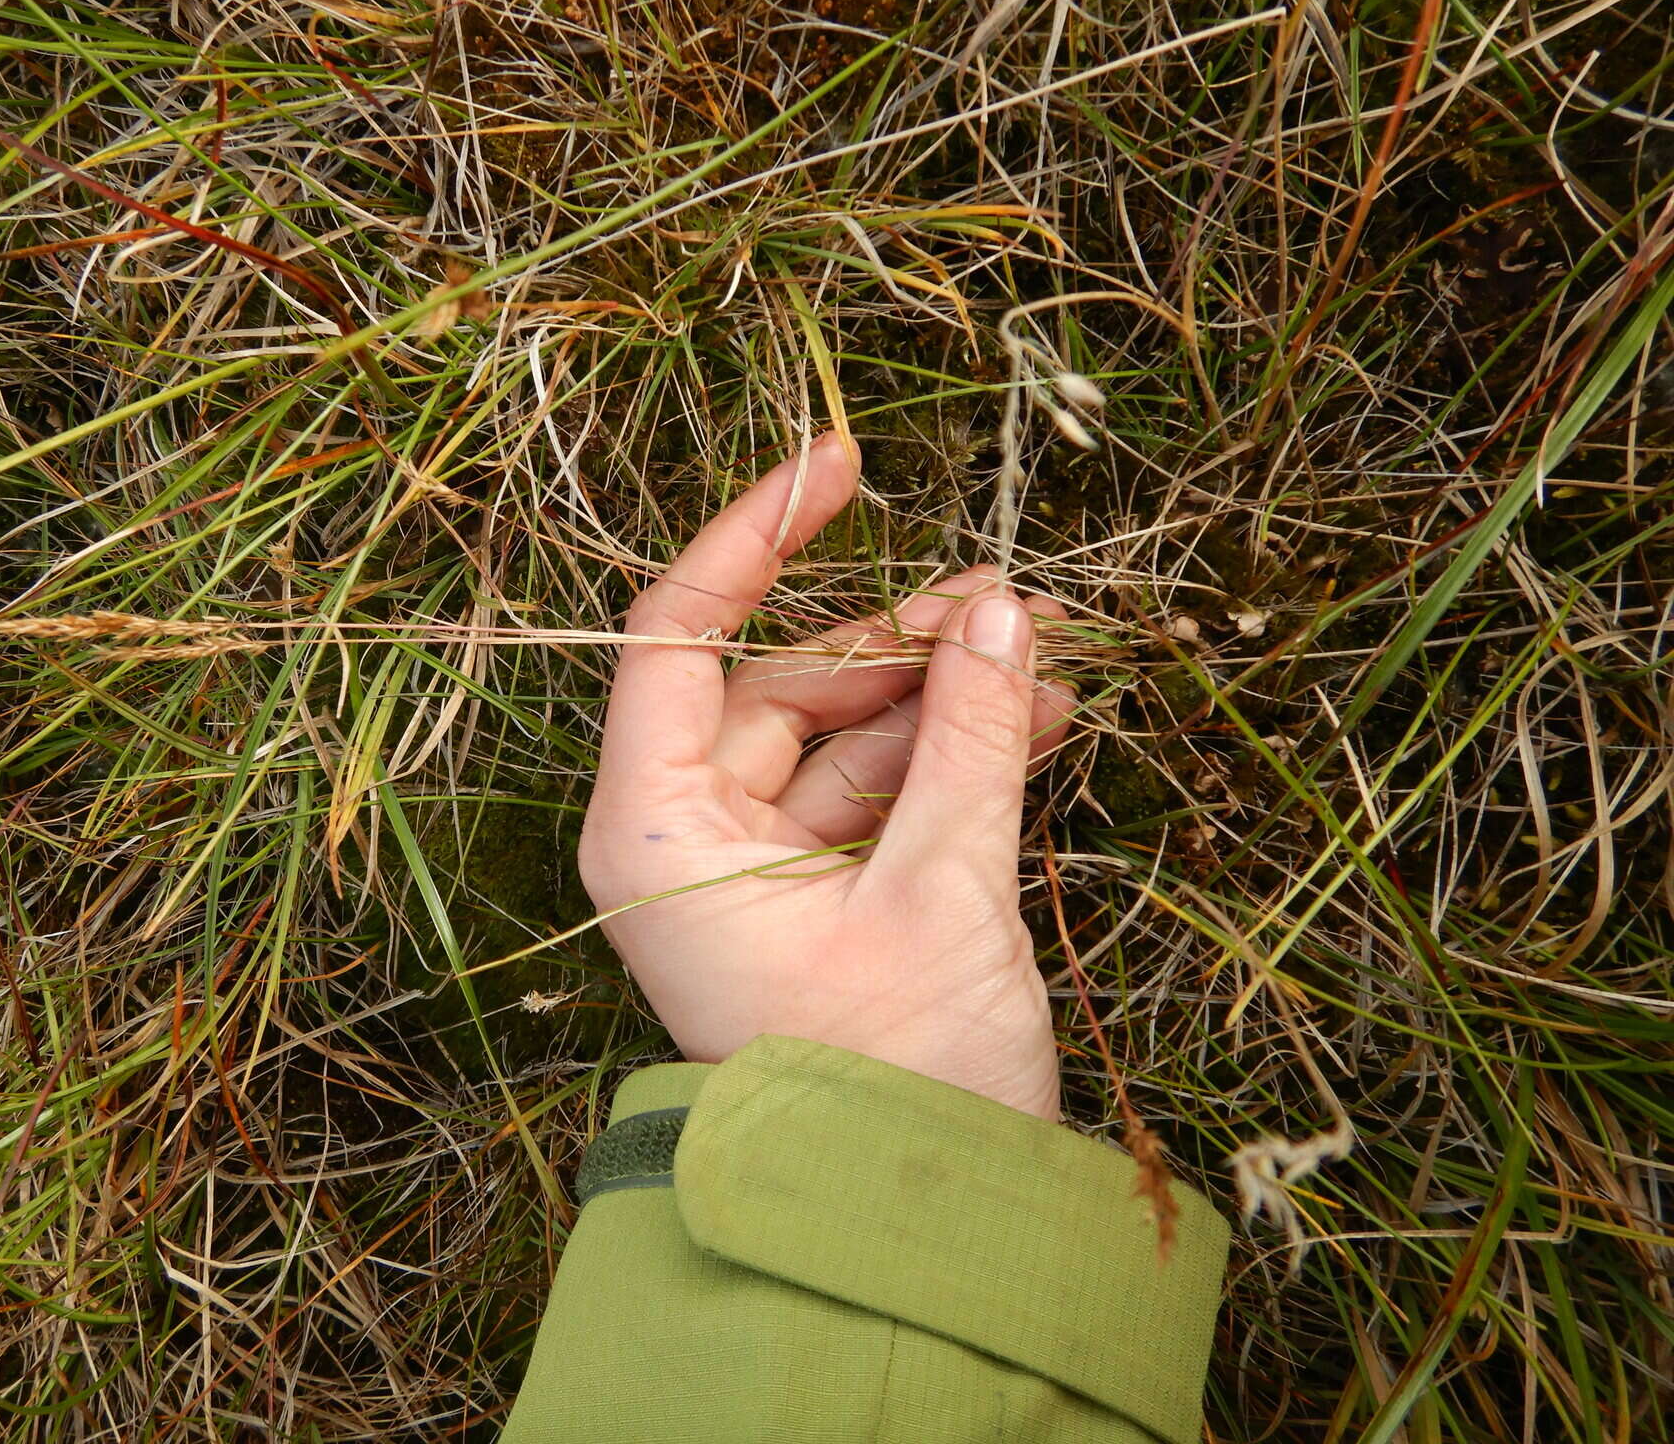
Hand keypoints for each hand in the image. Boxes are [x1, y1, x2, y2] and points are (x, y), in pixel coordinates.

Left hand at [578, 437, 1074, 1118]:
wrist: (912, 1238)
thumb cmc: (886, 1083)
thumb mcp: (940, 888)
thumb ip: (967, 737)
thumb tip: (1001, 610)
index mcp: (654, 828)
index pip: (676, 635)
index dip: (755, 536)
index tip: (839, 463)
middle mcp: (685, 841)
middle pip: (780, 682)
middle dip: (897, 637)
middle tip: (1008, 599)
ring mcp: (749, 872)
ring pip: (839, 736)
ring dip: (939, 694)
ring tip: (1047, 650)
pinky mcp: (812, 901)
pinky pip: (875, 795)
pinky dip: (947, 756)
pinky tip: (1038, 714)